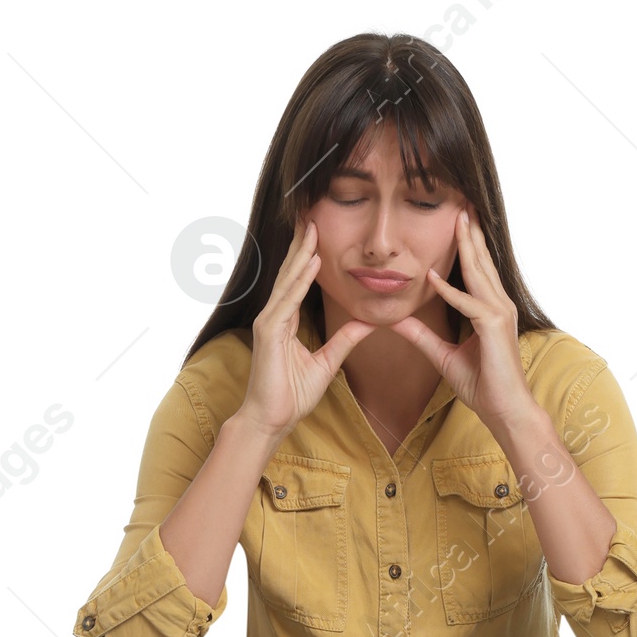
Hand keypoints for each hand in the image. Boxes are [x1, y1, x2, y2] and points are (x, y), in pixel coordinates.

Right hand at [238, 220, 371, 441]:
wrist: (271, 420)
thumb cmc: (291, 396)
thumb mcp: (327, 363)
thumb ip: (345, 340)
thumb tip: (367, 323)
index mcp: (285, 322)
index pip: (297, 282)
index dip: (307, 258)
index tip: (318, 235)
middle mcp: (274, 316)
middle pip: (290, 274)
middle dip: (302, 245)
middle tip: (312, 216)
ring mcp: (269, 322)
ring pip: (288, 281)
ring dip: (301, 254)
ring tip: (312, 229)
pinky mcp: (268, 332)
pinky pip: (288, 301)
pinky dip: (299, 281)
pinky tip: (310, 263)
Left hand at [391, 211, 541, 442]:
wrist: (504, 411)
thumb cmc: (483, 387)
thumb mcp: (444, 357)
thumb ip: (423, 337)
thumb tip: (399, 322)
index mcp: (491, 309)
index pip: (477, 271)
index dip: (468, 246)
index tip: (458, 223)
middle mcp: (499, 306)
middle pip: (481, 263)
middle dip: (470, 234)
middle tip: (460, 205)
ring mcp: (499, 314)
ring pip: (478, 273)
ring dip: (466, 246)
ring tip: (457, 219)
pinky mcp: (493, 328)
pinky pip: (467, 304)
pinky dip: (449, 292)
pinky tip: (430, 278)